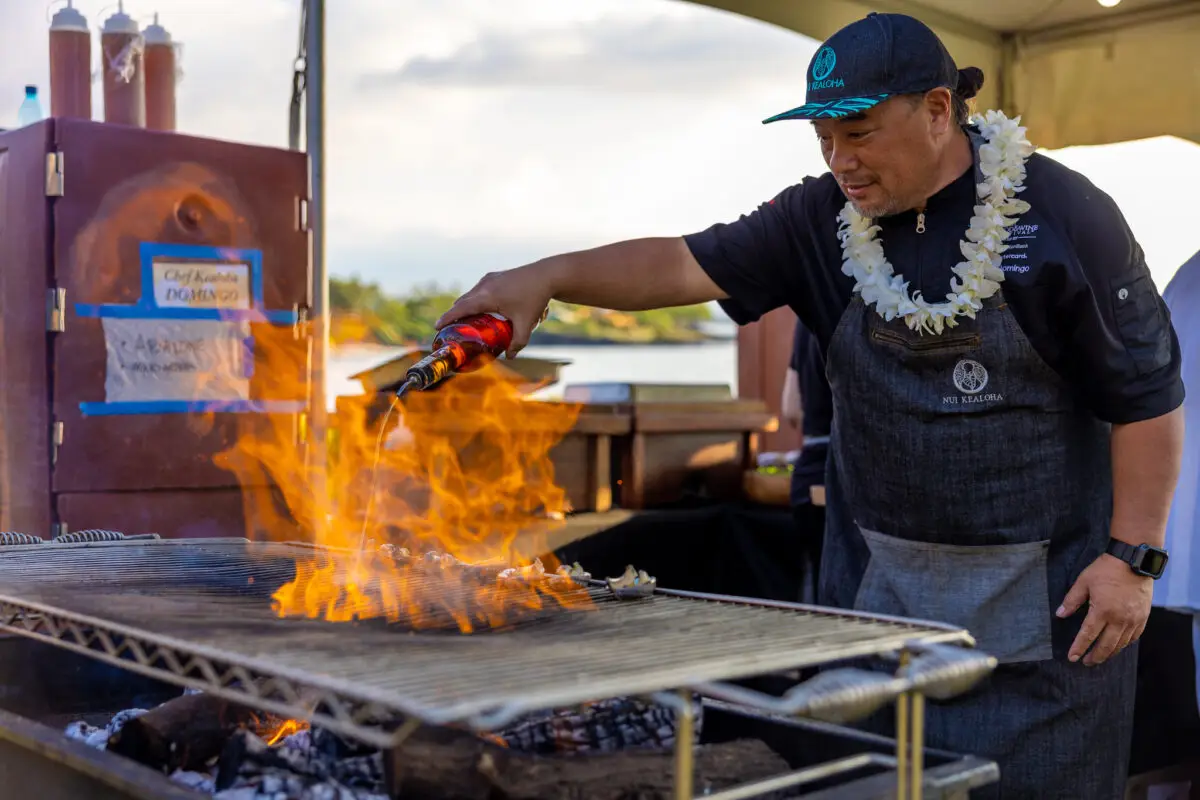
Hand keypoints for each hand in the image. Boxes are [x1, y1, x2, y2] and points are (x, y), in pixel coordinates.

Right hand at [434, 265, 554, 357]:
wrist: (547, 275)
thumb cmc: (535, 298)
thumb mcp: (526, 324)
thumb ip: (517, 342)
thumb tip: (510, 356)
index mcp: (487, 296)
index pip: (460, 309)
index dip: (447, 318)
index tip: (436, 327)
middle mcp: (484, 285)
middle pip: (462, 302)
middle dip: (453, 315)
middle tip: (448, 329)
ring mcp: (489, 279)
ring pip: (470, 295)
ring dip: (464, 307)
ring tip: (462, 322)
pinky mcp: (495, 276)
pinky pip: (478, 290)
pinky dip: (474, 300)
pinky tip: (479, 309)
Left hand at [1056, 552, 1151, 665]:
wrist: (1133, 561)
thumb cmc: (1106, 569)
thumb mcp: (1083, 582)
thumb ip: (1071, 600)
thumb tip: (1060, 615)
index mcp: (1102, 610)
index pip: (1088, 636)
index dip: (1079, 648)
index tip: (1072, 658)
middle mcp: (1119, 619)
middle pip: (1106, 646)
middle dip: (1095, 656)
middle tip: (1086, 662)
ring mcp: (1133, 619)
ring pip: (1121, 644)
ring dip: (1109, 653)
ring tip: (1100, 657)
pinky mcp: (1143, 617)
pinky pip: (1134, 637)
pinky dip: (1124, 644)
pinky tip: (1117, 646)